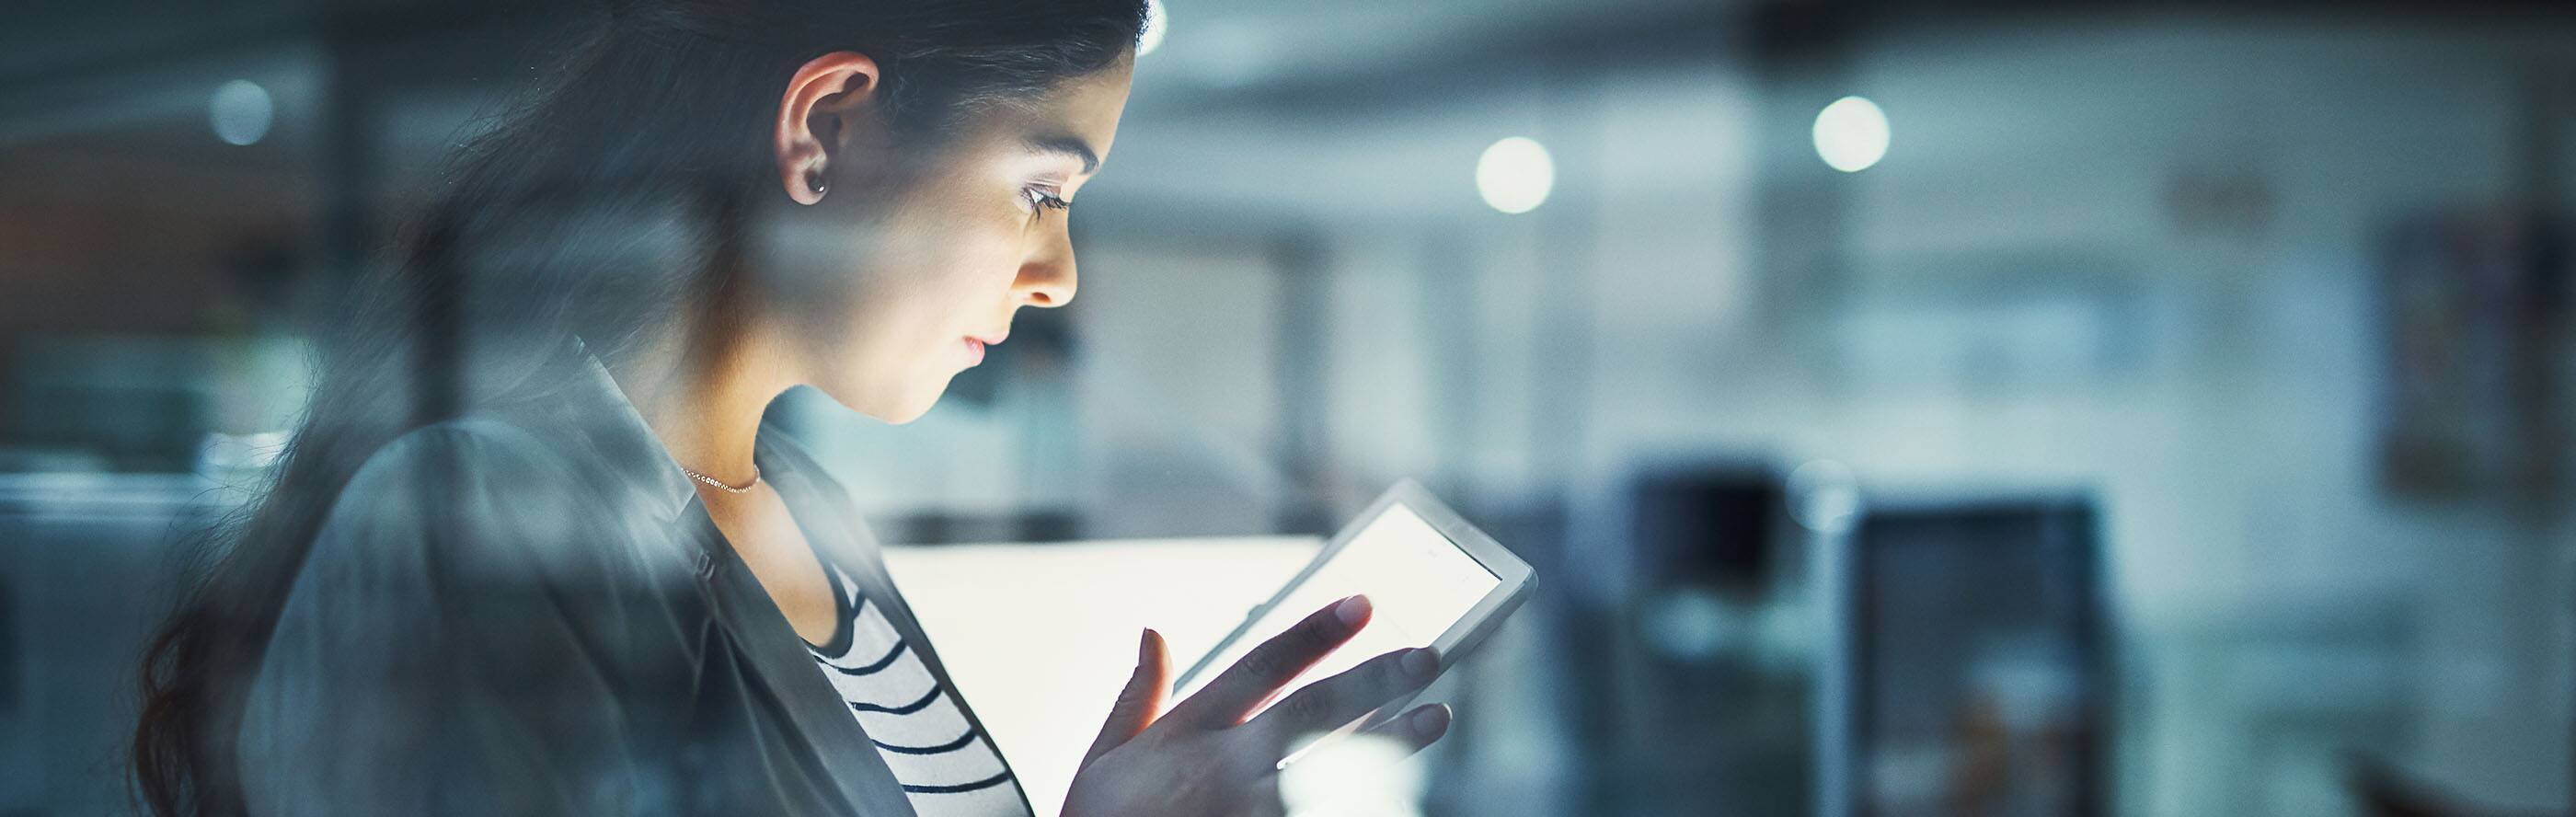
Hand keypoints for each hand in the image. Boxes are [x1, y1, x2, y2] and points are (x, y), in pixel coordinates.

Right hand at [1059, 596, 1452, 816]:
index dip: (1315, 632)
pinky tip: (1399, 796)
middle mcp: (1221, 767)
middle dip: (1371, 680)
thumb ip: (1136, 695)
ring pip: (1333, 769)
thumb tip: (1151, 633)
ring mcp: (1244, 814)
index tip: (1363, 603)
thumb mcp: (1104, 759)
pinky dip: (1360, 805)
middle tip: (1426, 656)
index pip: (1260, 665)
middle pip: (1311, 711)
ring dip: (1390, 744)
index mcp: (1188, 732)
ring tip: (1435, 718)